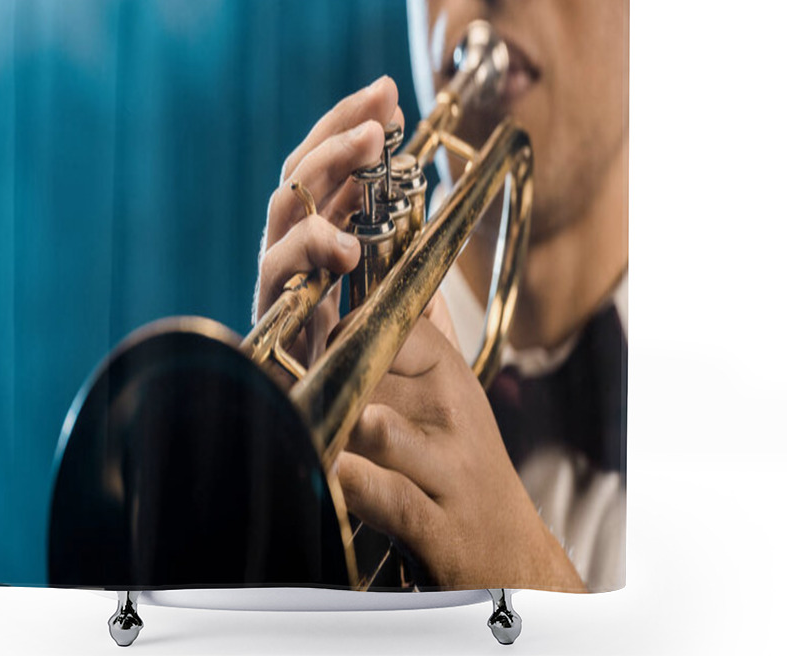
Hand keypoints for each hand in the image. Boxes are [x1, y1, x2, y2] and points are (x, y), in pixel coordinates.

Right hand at [253, 76, 401, 367]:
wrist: (341, 422)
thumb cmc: (372, 355)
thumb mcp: (400, 292)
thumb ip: (404, 250)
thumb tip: (429, 198)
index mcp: (320, 235)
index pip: (326, 170)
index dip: (350, 127)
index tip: (386, 93)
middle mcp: (292, 249)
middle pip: (299, 175)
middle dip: (339, 135)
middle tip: (381, 111)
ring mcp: (277, 278)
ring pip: (282, 209)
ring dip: (325, 169)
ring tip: (370, 147)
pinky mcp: (269, 314)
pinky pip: (277, 270)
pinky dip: (309, 249)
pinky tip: (347, 246)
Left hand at [337, 316, 584, 590]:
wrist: (507, 545)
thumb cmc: (463, 459)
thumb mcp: (455, 385)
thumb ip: (430, 329)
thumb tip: (409, 275)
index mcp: (447, 370)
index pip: (385, 324)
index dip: (344, 336)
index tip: (332, 357)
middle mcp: (450, 410)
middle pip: (366, 375)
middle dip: (330, 389)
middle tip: (314, 402)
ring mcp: (446, 467)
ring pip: (374, 427)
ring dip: (339, 430)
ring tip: (319, 433)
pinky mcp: (434, 524)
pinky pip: (385, 492)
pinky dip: (354, 484)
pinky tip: (335, 476)